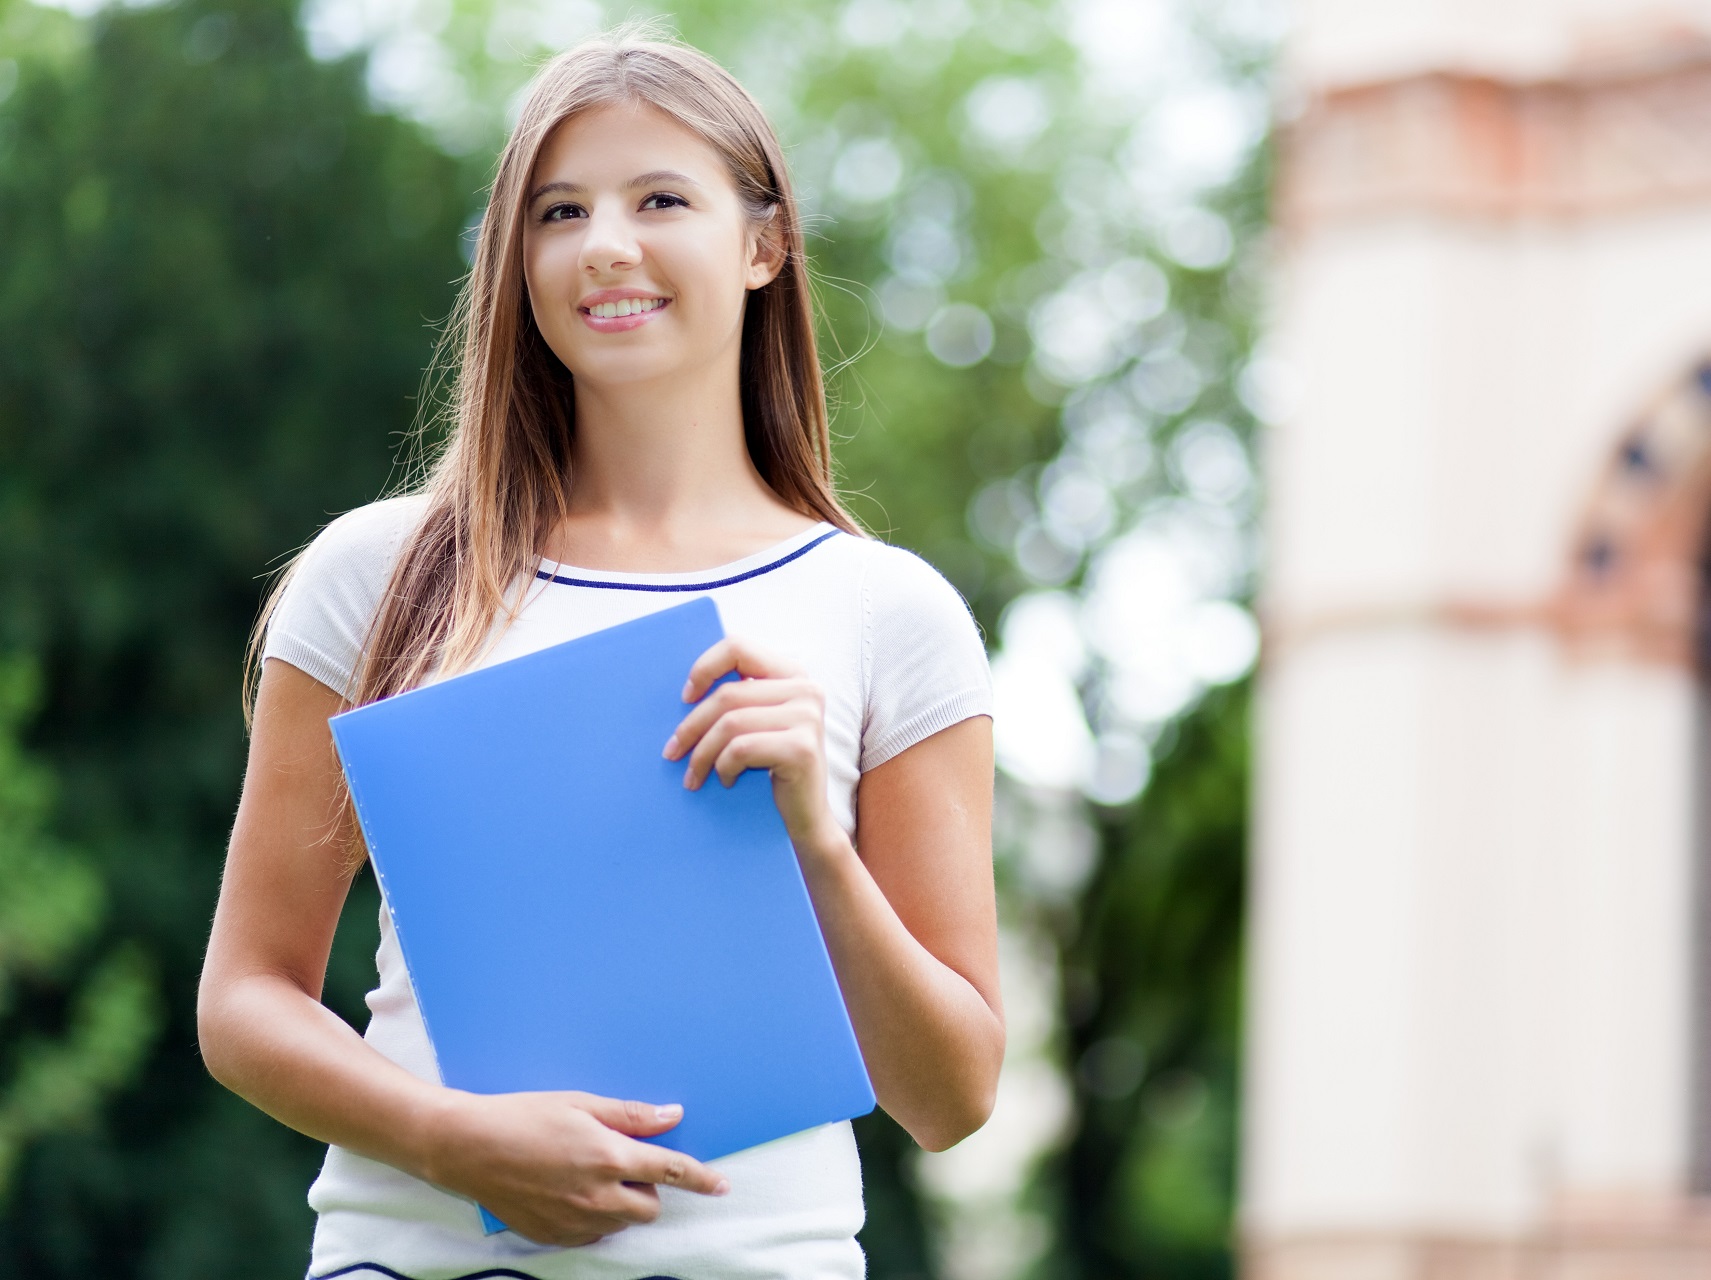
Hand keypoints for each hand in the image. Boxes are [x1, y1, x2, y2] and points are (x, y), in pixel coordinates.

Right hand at [421, 1089, 727, 1246]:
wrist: (467, 1148)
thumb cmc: (524, 1116)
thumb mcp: (581, 1103)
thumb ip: (631, 1115)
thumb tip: (672, 1116)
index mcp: (608, 1157)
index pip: (671, 1171)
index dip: (701, 1178)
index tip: (721, 1185)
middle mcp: (597, 1196)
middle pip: (650, 1207)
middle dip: (648, 1187)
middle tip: (622, 1162)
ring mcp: (575, 1221)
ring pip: (621, 1222)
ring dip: (621, 1202)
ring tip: (588, 1172)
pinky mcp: (554, 1236)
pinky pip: (592, 1233)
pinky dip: (594, 1216)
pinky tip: (569, 1191)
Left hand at [663, 638, 841, 856]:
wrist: (805, 816)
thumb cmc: (771, 767)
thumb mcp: (757, 723)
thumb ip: (737, 698)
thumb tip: (685, 690)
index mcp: (793, 673)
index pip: (738, 648)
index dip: (704, 668)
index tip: (685, 697)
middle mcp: (806, 689)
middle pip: (728, 694)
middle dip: (691, 726)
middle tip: (672, 752)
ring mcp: (807, 717)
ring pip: (730, 723)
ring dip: (702, 754)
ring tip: (694, 776)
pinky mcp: (801, 748)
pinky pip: (741, 749)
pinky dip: (723, 768)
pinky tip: (727, 781)